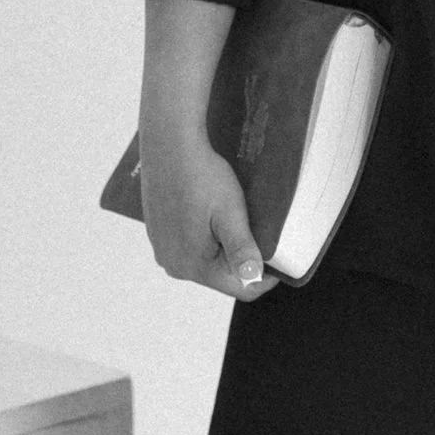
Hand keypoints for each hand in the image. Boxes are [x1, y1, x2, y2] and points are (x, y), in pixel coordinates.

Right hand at [137, 116, 273, 298]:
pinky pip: (189, 246)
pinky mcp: (158, 234)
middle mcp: (173, 264)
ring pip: (205, 261)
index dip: (265, 276)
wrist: (170, 145)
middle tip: (253, 229)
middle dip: (241, 260)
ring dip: (223, 248)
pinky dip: (205, 237)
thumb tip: (252, 277)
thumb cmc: (201, 176)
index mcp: (192, 265)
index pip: (240, 289)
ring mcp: (162, 249)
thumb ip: (241, 249)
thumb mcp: (230, 213)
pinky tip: (210, 213)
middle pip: (221, 277)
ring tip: (233, 218)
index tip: (277, 255)